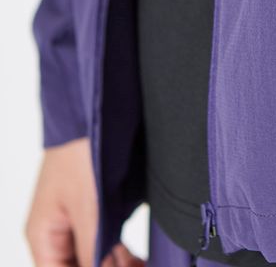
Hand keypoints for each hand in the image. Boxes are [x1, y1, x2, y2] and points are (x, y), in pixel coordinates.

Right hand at [25, 137, 143, 266]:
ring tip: (143, 264)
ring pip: (93, 258)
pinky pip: (103, 242)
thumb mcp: (89, 206)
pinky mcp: (94, 210)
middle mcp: (56, 233)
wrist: (92, 112)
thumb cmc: (81, 153)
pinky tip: (138, 257)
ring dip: (116, 264)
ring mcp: (76, 222)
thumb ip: (93, 247)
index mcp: (44, 237)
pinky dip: (119, 253)